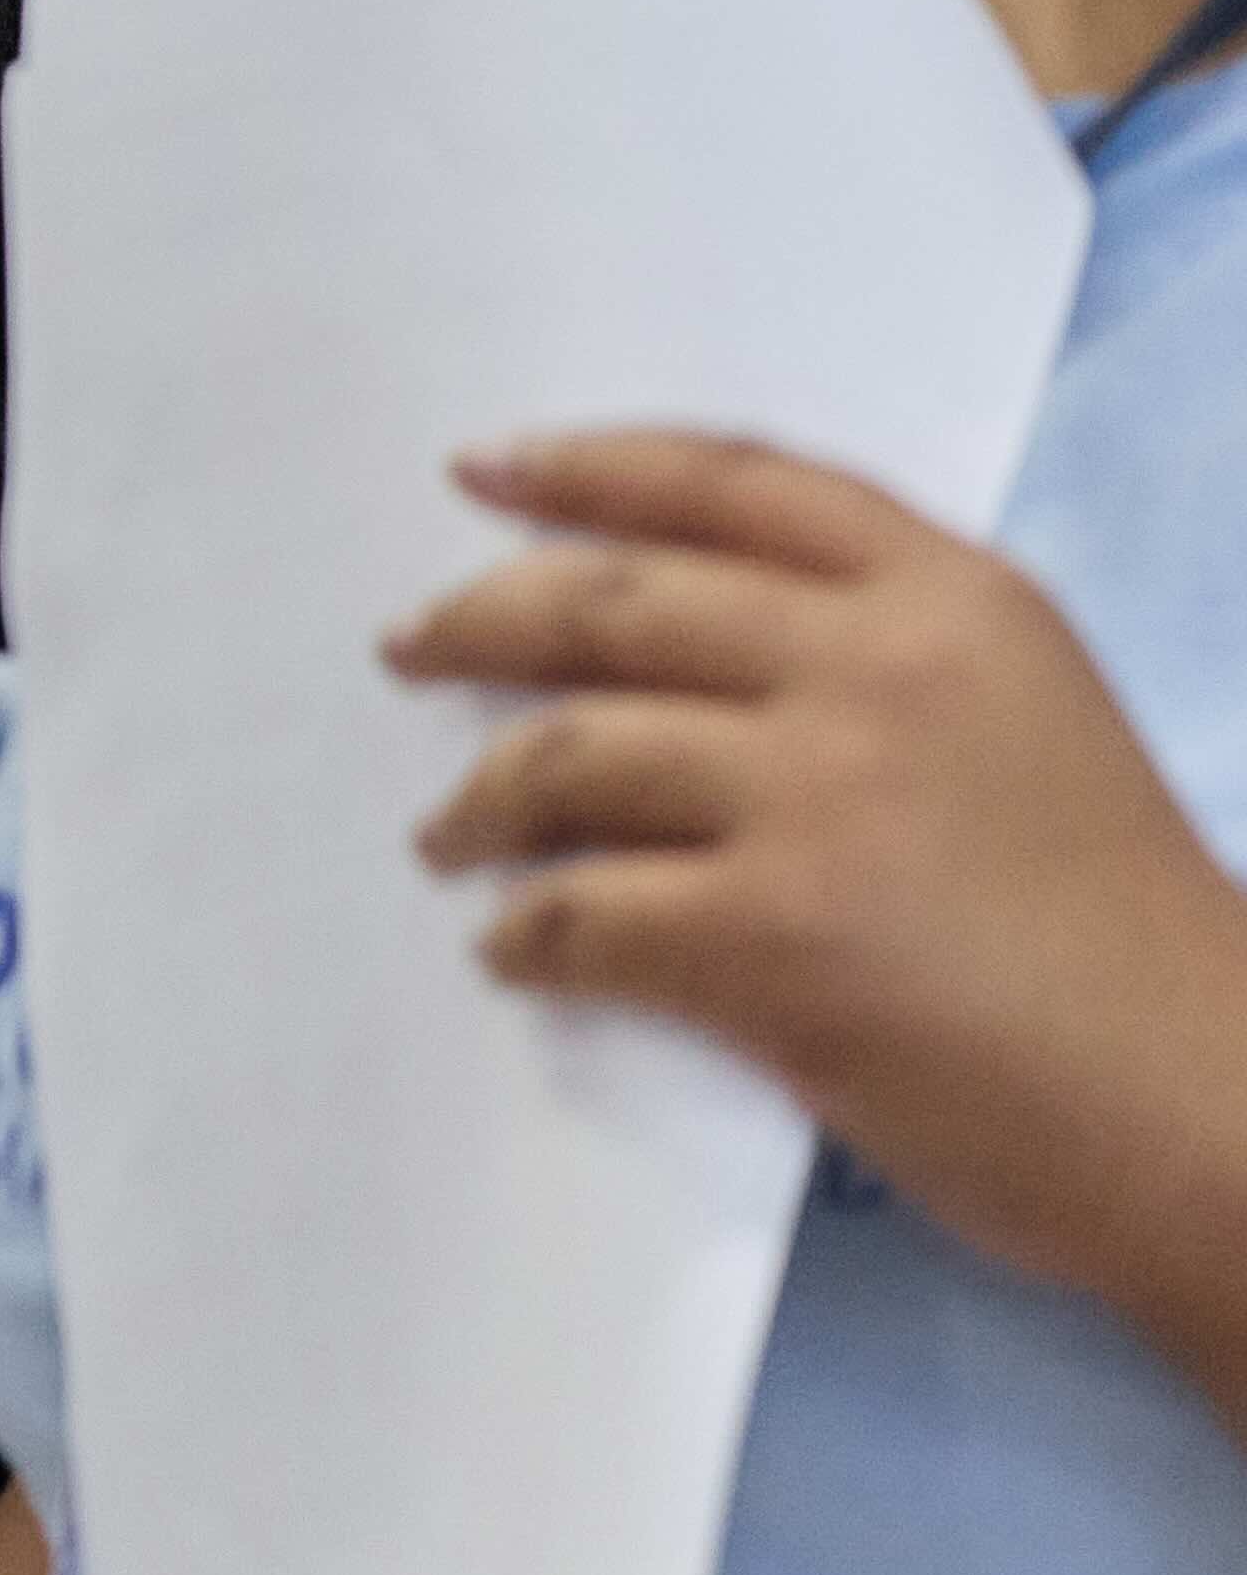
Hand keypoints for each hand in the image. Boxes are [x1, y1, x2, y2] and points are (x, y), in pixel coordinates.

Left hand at [398, 428, 1246, 1396]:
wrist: (1220, 1107)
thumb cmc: (1130, 939)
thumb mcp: (1035, 726)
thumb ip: (888, 667)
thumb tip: (687, 669)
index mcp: (956, 603)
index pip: (733, 484)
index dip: (592, 467)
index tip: (484, 470)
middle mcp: (878, 669)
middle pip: (612, 601)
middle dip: (481, 618)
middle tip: (409, 647)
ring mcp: (819, 797)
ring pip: (566, 752)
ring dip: (476, 797)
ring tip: (445, 836)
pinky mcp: (771, 934)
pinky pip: (580, 911)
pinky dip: (524, 933)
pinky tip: (512, 951)